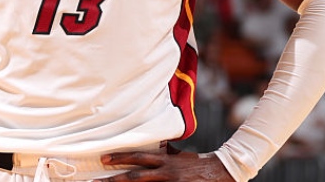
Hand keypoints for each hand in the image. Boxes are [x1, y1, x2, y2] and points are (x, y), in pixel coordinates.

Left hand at [100, 150, 234, 180]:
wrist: (221, 172)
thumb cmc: (198, 164)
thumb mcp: (179, 156)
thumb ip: (167, 153)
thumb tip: (158, 146)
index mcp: (164, 160)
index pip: (138, 157)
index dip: (120, 158)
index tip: (104, 159)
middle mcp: (165, 172)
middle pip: (135, 177)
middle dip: (114, 180)